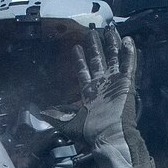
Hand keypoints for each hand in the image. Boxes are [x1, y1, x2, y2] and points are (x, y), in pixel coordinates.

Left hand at [58, 28, 138, 151]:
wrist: (108, 137)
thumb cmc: (90, 132)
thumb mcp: (67, 124)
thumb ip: (55, 116)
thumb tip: (38, 113)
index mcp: (89, 93)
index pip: (83, 71)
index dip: (80, 59)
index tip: (76, 47)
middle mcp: (103, 85)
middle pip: (99, 61)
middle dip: (95, 47)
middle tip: (92, 32)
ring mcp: (115, 83)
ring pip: (114, 59)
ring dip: (112, 45)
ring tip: (110, 31)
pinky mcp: (126, 83)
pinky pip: (128, 65)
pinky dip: (128, 53)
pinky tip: (127, 40)